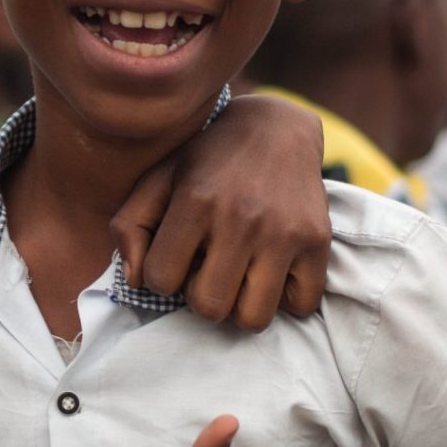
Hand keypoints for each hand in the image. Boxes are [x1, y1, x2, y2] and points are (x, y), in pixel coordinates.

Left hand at [111, 94, 330, 330]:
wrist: (274, 128)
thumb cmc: (205, 162)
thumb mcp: (155, 181)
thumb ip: (129, 228)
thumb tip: (136, 281)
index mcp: (195, 201)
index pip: (161, 280)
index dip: (161, 276)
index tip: (173, 257)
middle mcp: (241, 218)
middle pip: (208, 307)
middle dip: (198, 294)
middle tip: (205, 268)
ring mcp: (284, 232)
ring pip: (253, 318)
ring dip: (239, 306)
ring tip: (236, 275)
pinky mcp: (317, 241)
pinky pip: (301, 306)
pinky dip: (283, 299)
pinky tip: (269, 272)